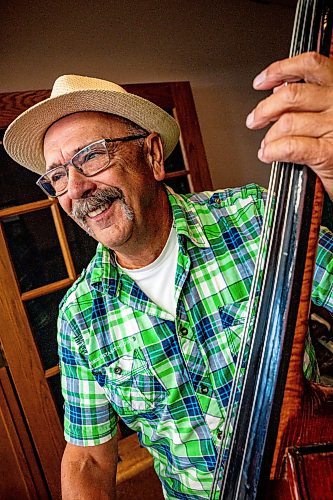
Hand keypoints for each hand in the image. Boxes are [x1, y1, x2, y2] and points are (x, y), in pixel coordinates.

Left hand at [246, 52, 332, 199]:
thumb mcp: (330, 112)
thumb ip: (309, 98)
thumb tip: (279, 89)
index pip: (310, 65)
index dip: (280, 69)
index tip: (262, 81)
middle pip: (292, 94)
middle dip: (265, 108)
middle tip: (254, 120)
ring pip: (287, 122)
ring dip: (270, 135)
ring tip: (267, 144)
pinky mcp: (329, 152)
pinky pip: (290, 146)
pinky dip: (273, 151)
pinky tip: (268, 154)